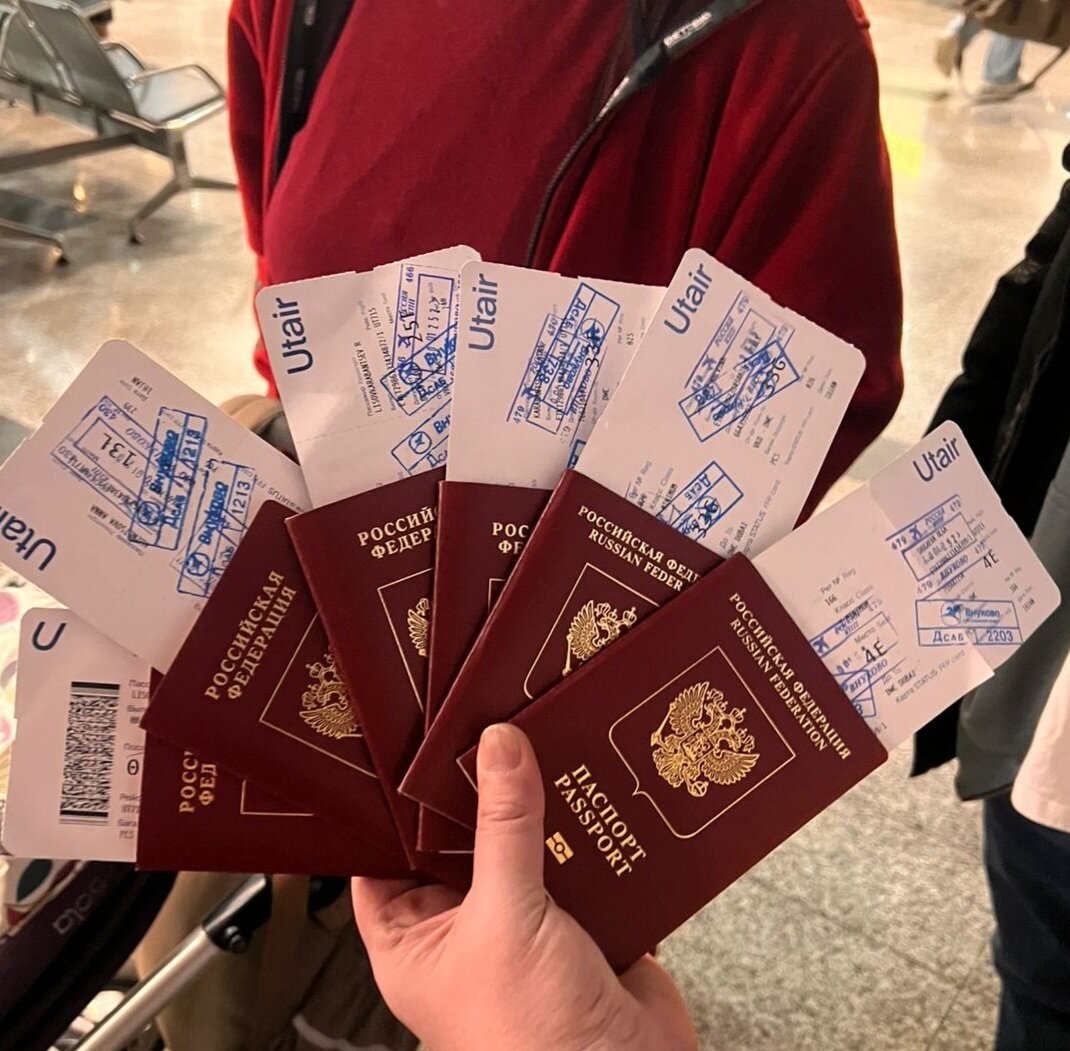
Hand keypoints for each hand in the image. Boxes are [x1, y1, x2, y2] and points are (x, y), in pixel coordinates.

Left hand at [352, 724, 696, 1050]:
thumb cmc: (531, 1040)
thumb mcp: (504, 917)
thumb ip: (503, 826)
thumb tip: (496, 747)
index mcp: (413, 939)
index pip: (386, 854)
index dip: (394, 802)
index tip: (410, 739)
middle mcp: (466, 927)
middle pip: (461, 837)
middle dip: (479, 789)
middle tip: (485, 723)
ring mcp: (526, 922)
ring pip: (523, 842)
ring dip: (538, 802)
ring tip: (539, 735)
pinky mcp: (582, 919)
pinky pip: (579, 856)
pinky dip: (589, 826)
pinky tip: (592, 781)